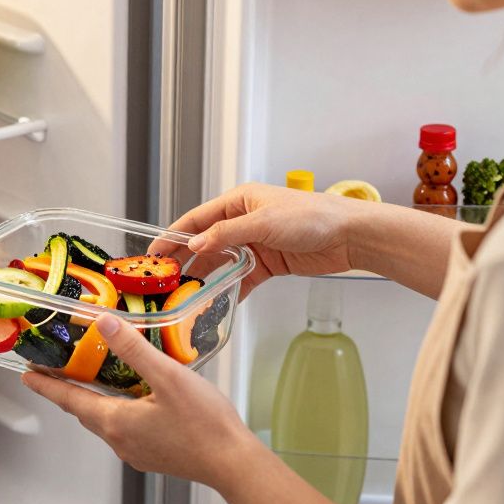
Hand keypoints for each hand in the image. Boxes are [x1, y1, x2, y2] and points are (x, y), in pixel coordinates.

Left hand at [22, 313, 257, 489]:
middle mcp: (120, 440)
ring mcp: (136, 451)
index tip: (27, 375)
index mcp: (116, 422)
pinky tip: (134, 398)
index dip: (46, 386)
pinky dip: (118, 410)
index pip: (70, 400)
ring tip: (93, 378)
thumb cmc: (204, 424)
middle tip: (55, 370)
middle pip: (84, 411)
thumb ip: (133, 349)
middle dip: (68, 390)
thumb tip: (102, 324)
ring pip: (105, 421)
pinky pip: (125, 429)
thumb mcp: (167, 377)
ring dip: (95, 400)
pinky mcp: (154, 455)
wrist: (234, 464)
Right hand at [169, 183, 365, 298]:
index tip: (153, 252)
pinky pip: (241, 277)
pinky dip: (229, 289)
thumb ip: (227, 234)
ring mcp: (255, 243)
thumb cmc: (312, 216)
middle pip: (205, 242)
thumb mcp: (263, 222)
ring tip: (185, 294)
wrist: (349, 236)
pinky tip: (217, 302)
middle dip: (185, 260)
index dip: (173, 235)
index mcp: (239, 201)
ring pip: (221, 262)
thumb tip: (194, 244)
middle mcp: (243, 220)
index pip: (197, 219)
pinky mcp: (268, 263)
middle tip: (163, 280)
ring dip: (205, 277)